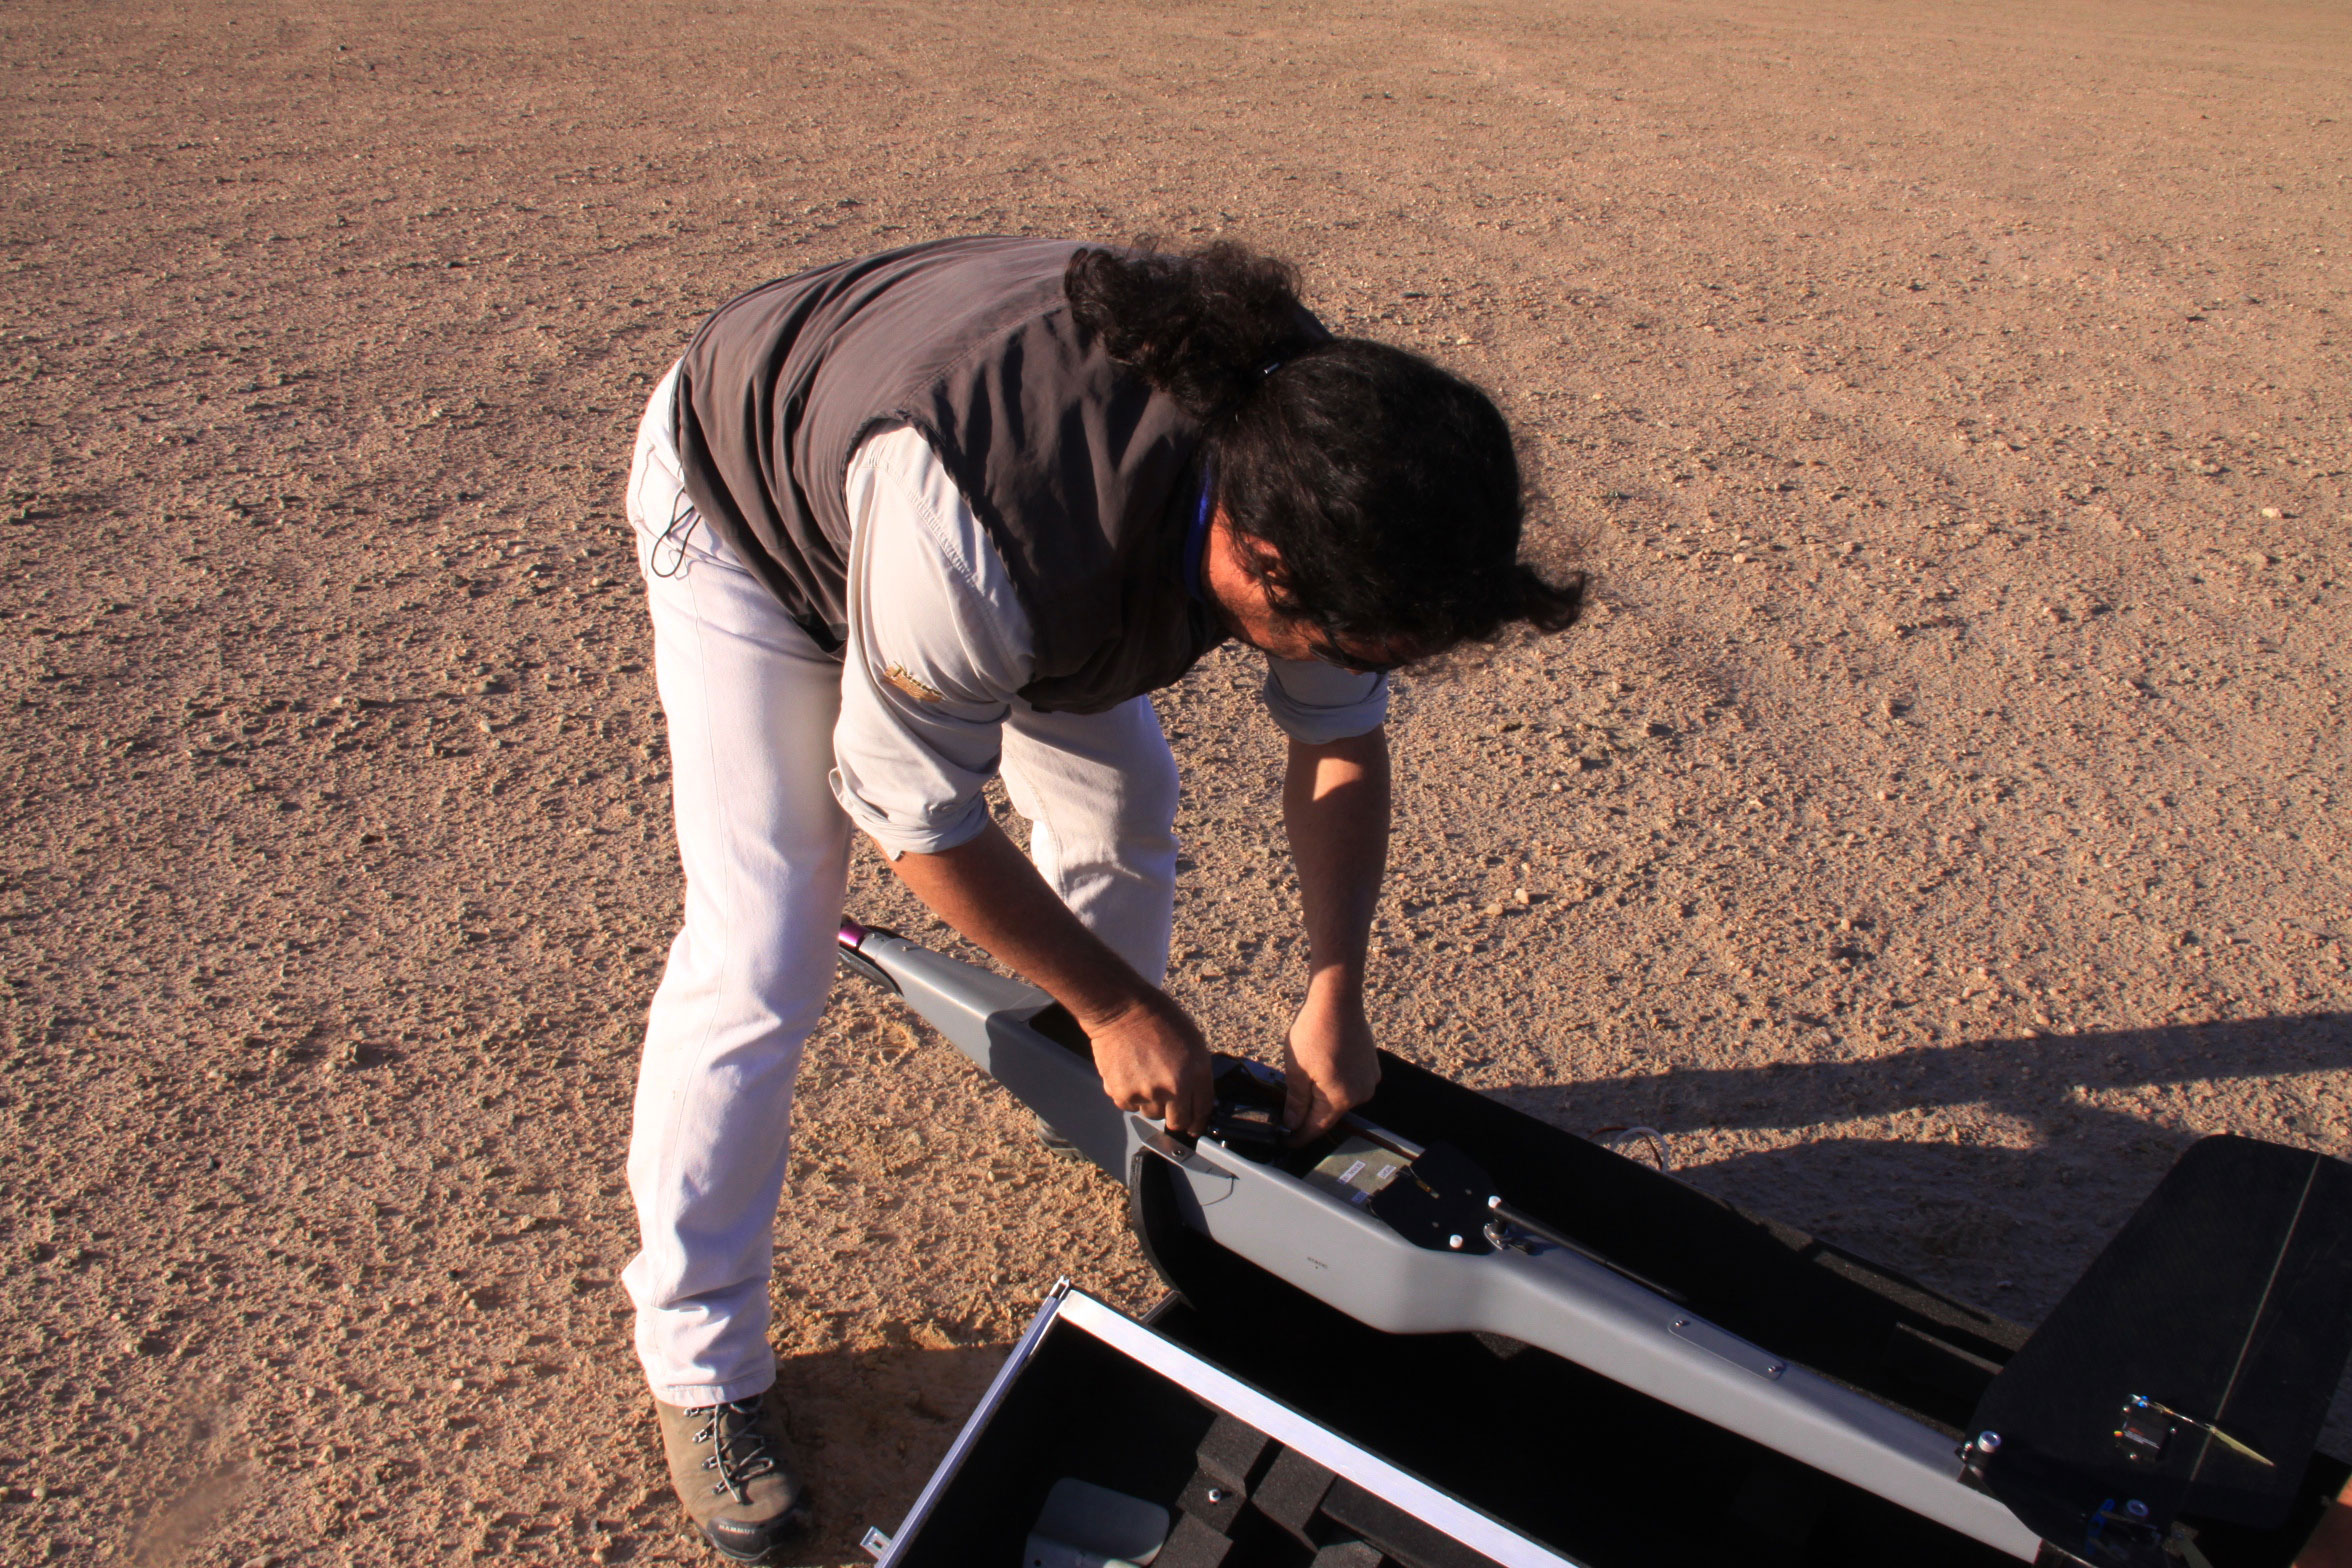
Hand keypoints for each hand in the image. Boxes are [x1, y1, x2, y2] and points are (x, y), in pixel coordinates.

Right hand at [1084, 987, 1214, 1134]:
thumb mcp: (1193, 1042)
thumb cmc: (1158, 1019)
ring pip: (1151, 1114)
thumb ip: (1197, 1073)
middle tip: (1168, 1104)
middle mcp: (1174, 1087)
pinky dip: (1130, 1094)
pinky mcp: (1123, 1094)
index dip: (1198, 1122)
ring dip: (1151, 1103)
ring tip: (1145, 1076)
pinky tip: (1130, 1072)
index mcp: (1196, 1072)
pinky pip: (1130, 1106)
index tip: (1194, 1127)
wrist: (1121, 1009)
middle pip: (1177, 1122)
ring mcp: (1147, 1093)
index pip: (1201, 1111)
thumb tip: (1196, 1099)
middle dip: (1175, 1117)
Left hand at [1281, 981, 1380, 1144]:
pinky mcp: (1371, 1065)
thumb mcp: (1296, 1070)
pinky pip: (1349, 1082)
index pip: (1317, 1127)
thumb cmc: (1315, 1031)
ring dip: (1322, 1096)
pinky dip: (1335, 1081)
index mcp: (1341, 1099)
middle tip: (1288, 1113)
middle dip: (1309, 1114)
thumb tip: (1292, 1123)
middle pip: (1330, 1113)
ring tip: (1303, 1084)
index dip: (1300, 1136)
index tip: (1288, 1141)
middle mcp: (1360, 1093)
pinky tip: (1321, 1068)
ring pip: (1340, 1097)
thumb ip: (1296, 1102)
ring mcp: (1369, 1078)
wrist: (1337, 1000)